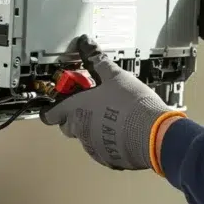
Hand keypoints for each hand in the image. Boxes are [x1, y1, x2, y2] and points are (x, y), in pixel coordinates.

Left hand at [39, 35, 182, 170]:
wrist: (154, 134)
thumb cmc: (132, 106)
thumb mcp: (115, 75)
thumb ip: (97, 60)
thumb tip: (86, 44)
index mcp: (76, 110)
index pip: (49, 114)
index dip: (50, 108)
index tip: (58, 101)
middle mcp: (80, 131)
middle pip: (66, 126)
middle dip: (72, 115)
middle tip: (87, 103)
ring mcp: (93, 147)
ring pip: (84, 138)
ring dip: (91, 128)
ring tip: (110, 115)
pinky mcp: (108, 159)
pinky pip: (101, 149)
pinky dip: (107, 141)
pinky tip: (121, 130)